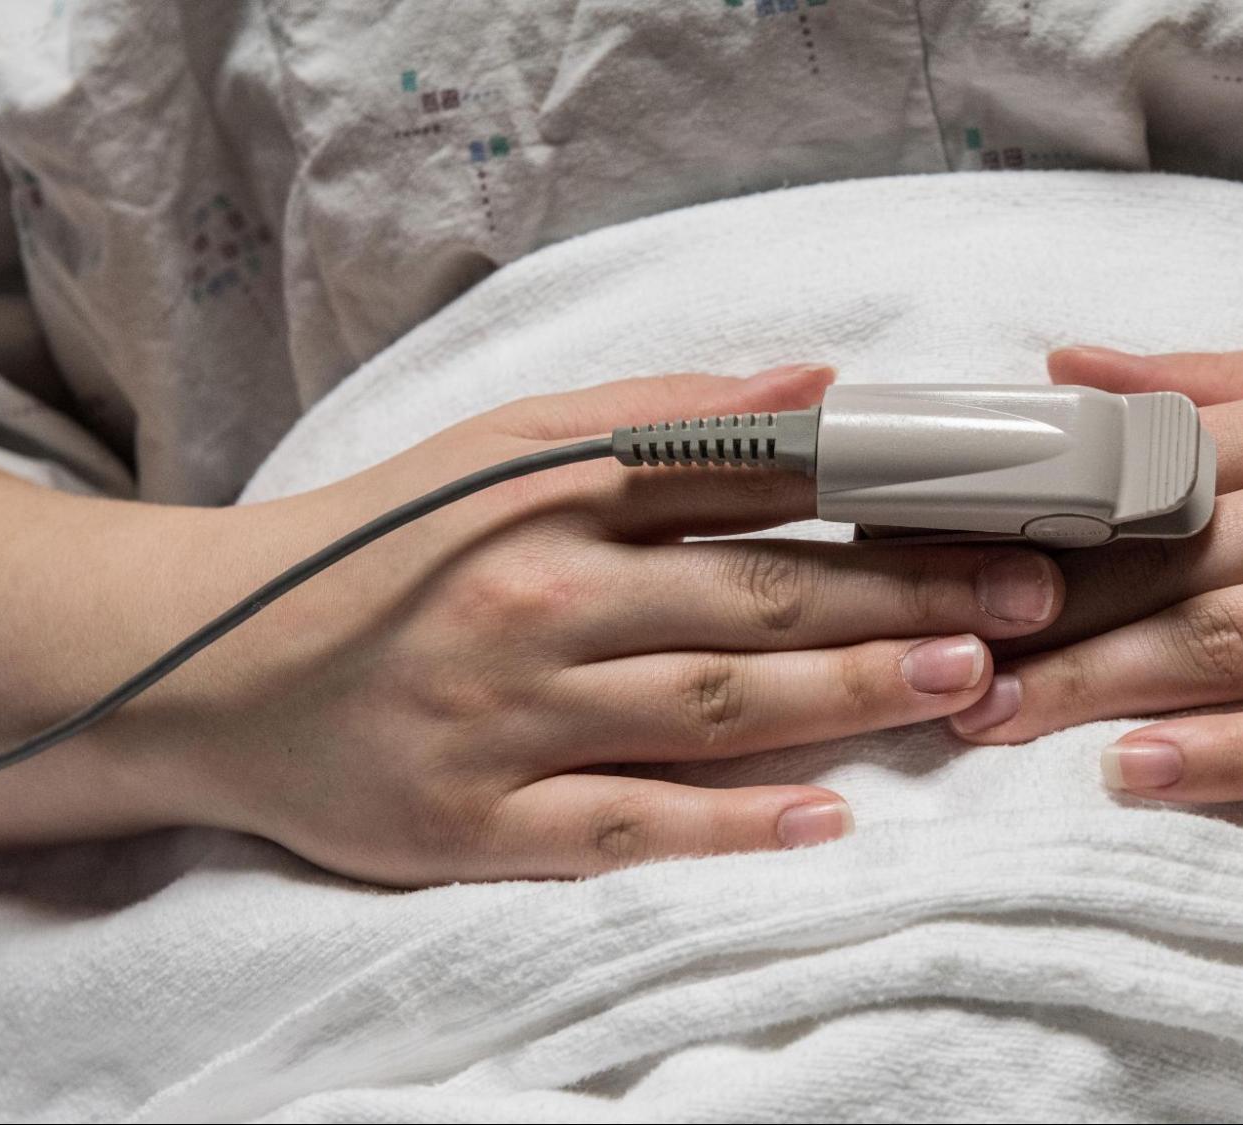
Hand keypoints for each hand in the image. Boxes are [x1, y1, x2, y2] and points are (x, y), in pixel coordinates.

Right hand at [0, 364, 1063, 884]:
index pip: (754, 495)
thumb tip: (823, 390)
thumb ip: (667, 417)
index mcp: (555, 503)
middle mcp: (539, 606)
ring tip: (966, 683)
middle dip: (905, 598)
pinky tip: (829, 815)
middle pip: (755, 603)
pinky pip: (628, 824)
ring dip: (849, 694)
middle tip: (1026, 601)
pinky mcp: (479, 823)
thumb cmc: (386, 544)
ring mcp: (511, 721)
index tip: (998, 511)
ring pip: (712, 709)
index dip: (888, 504)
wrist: (215, 663)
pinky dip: (732, 821)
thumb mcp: (508, 445)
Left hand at [950, 348, 1242, 802]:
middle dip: (1041, 619)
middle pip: (1170, 569)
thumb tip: (1064, 371)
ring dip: (1097, 689)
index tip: (934, 556)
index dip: (1034, 519)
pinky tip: (1136, 774)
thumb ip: (1215, 383)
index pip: (1150, 477)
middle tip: (930, 661)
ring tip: (990, 720)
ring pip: (1228, 649)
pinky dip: (1228, 756)